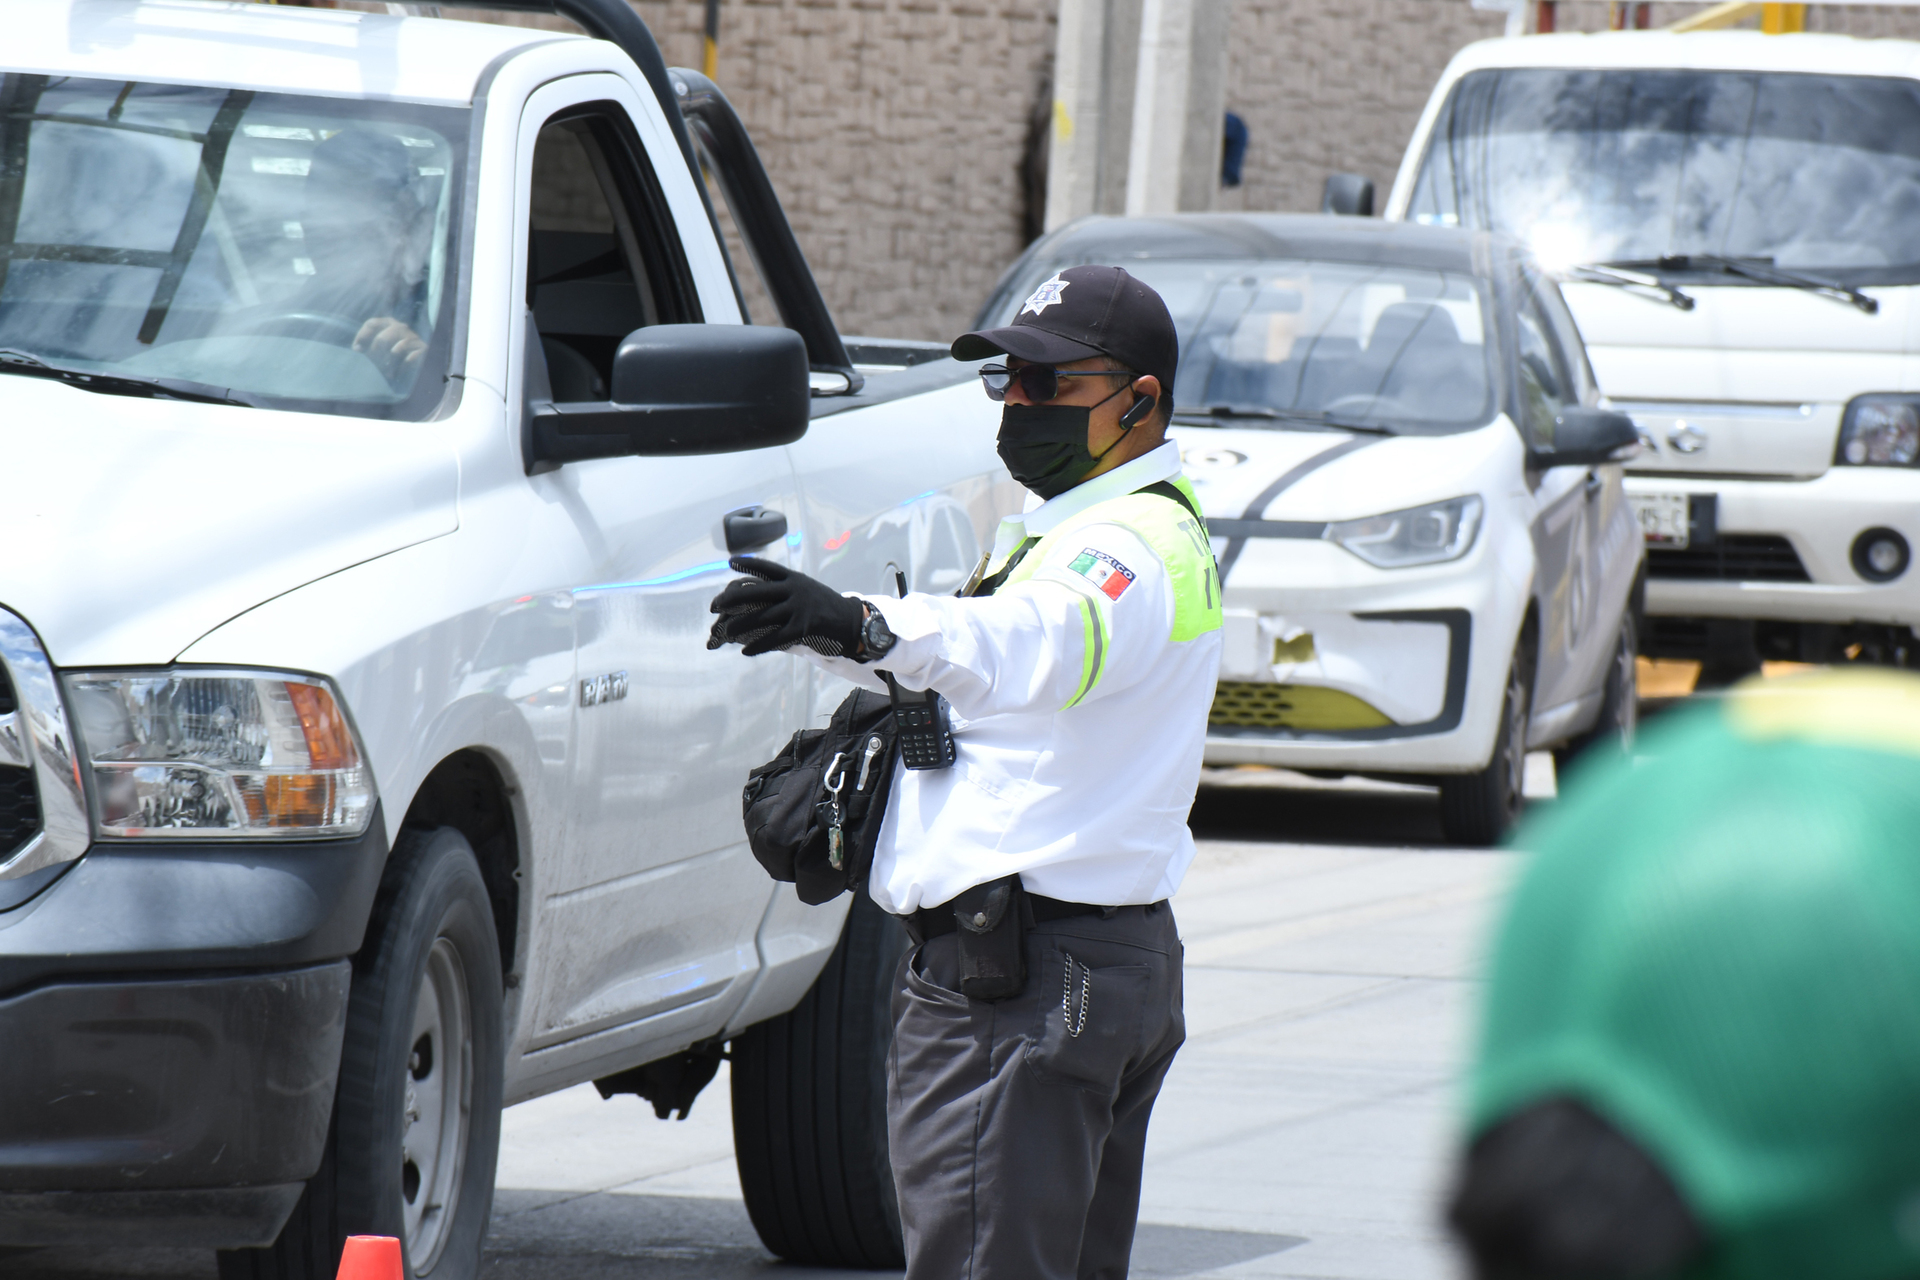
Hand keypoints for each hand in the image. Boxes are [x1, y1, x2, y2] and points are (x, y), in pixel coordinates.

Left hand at [353, 316, 426, 379]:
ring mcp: (413, 337)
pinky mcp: (423, 349)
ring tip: (387, 373)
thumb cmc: (393, 358)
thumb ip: (366, 346)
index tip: (356, 350)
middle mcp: (401, 327)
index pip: (372, 323)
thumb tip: (357, 348)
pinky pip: (408, 360)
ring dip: (389, 364)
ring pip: (395, 351)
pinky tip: (399, 373)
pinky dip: (401, 369)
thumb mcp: (378, 350)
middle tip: (375, 365)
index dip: (362, 336)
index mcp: (388, 323)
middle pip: (382, 339)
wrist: (417, 369)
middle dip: (376, 355)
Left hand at [707, 557, 865, 657]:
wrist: (852, 622)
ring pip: (761, 616)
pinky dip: (758, 645)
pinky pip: (774, 638)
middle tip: (714, 606)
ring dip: (740, 626)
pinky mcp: (803, 628)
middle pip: (755, 591)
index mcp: (794, 578)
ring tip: (725, 633)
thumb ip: (787, 588)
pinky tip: (745, 651)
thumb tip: (761, 590)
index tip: (730, 563)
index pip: (767, 567)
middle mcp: (795, 589)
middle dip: (731, 599)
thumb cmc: (826, 607)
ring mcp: (799, 608)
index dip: (748, 564)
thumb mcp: (808, 589)